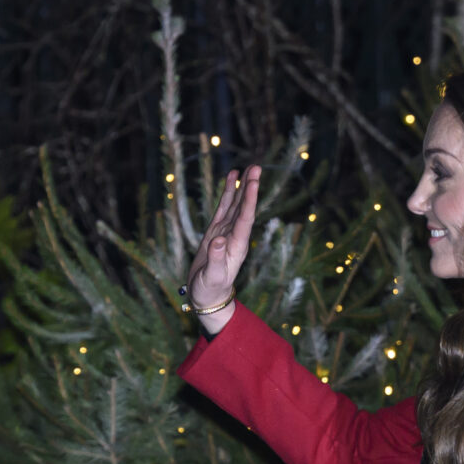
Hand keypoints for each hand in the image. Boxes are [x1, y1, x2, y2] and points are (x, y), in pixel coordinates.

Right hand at [187, 165, 261, 335]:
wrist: (207, 297)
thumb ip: (215, 259)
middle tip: (255, 167)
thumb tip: (217, 240)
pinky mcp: (215, 232)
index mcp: (236, 246)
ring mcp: (225, 233)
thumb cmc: (210, 290)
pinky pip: (223, 210)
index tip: (254, 181)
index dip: (250, 199)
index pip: (245, 218)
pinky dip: (227, 195)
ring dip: (240, 188)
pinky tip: (231, 182)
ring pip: (234, 206)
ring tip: (245, 168)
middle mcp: (234, 237)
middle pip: (244, 208)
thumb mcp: (212, 277)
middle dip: (249, 188)